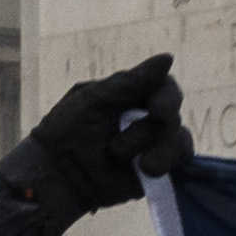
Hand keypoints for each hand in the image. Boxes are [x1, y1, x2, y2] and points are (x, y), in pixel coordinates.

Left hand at [15, 53, 191, 217]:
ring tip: (135, 160)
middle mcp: (141, 117)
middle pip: (171, 108)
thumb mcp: (93, 100)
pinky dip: (167, 159)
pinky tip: (146, 168)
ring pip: (177, 134)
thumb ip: (131, 82)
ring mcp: (149, 144)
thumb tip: (169, 57)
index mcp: (125, 96)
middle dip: (165, 112)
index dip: (165, 93)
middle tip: (156, 116)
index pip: (159, 85)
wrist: (55, 177)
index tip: (156, 106)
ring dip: (158, 145)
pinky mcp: (155, 169)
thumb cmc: (65, 133)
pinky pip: (179, 158)